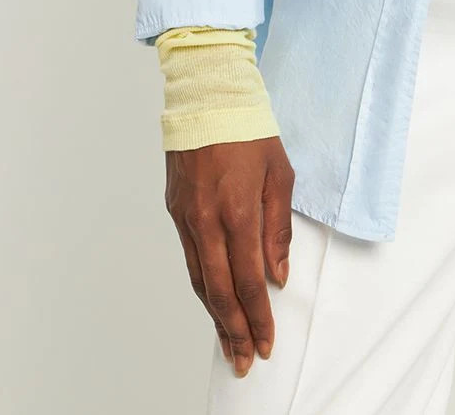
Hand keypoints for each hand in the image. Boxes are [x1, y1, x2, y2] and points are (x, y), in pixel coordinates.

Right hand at [164, 136, 293, 377]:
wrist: (207, 94)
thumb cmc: (250, 129)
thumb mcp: (280, 173)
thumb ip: (277, 228)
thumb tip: (277, 274)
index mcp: (237, 211)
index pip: (247, 281)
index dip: (257, 318)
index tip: (265, 343)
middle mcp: (206, 221)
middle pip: (219, 292)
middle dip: (233, 331)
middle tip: (243, 360)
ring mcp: (186, 217)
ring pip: (200, 280)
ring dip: (215, 316)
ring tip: (229, 342)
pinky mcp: (175, 210)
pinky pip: (190, 258)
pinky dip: (203, 285)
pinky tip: (213, 300)